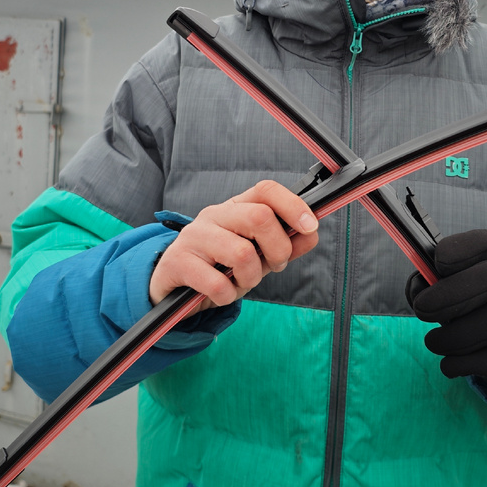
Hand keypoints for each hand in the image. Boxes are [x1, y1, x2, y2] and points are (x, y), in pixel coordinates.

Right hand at [150, 180, 318, 314]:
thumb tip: (312, 234)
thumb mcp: (256, 256)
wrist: (174, 289)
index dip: (293, 205)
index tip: (310, 226)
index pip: (266, 190)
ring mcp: (193, 237)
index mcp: (234, 207)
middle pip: (259, 217)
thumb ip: (284, 245)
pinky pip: (217, 283)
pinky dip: (227, 296)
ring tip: (240, 282)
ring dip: (250, 277)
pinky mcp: (178, 262)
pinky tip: (221, 294)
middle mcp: (213, 215)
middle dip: (278, 249)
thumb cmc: (219, 268)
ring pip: (242, 253)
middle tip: (274, 265)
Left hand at [405, 229, 486, 390]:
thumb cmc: (473, 315)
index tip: (438, 262)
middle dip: (450, 293)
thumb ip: (429, 287)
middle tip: (422, 310)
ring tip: (434, 342)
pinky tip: (450, 364)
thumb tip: (418, 287)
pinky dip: (465, 362)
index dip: (463, 248)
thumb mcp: (452, 296)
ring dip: (454, 335)